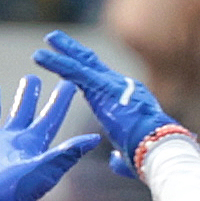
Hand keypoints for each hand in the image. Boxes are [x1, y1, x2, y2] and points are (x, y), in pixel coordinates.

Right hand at [0, 75, 100, 200]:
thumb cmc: (16, 194)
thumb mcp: (45, 170)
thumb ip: (68, 153)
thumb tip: (95, 138)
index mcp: (29, 147)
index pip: (49, 119)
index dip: (59, 102)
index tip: (70, 82)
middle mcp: (7, 144)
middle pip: (20, 114)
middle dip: (26, 97)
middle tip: (32, 78)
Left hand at [33, 30, 179, 177]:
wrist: (158, 150)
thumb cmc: (150, 157)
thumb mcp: (132, 157)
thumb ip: (121, 156)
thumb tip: (115, 160)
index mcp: (128, 102)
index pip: (103, 84)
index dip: (87, 74)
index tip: (73, 69)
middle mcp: (121, 86)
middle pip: (92, 64)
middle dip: (74, 52)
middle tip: (56, 41)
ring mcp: (112, 84)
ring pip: (82, 63)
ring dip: (63, 51)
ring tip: (46, 40)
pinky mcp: (102, 88)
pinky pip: (75, 72)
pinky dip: (56, 63)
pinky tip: (40, 57)